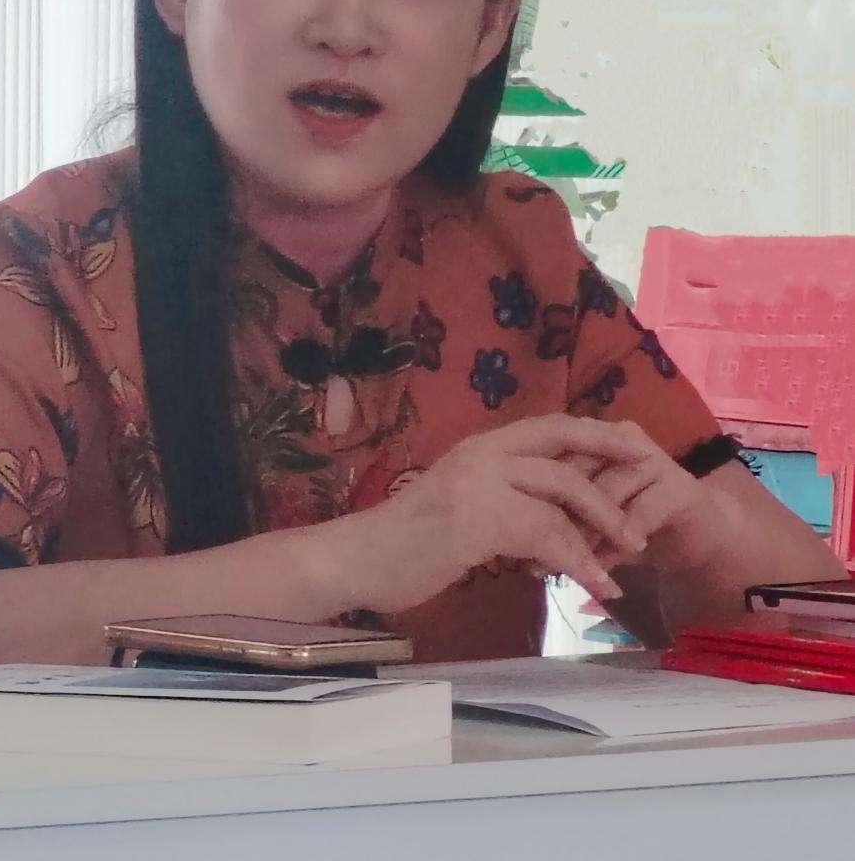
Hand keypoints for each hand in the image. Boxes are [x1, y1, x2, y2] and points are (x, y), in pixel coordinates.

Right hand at [335, 415, 652, 615]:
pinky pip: (545, 534)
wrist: (358, 559)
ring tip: (631, 554)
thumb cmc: (409, 542)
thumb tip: (553, 515)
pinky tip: (594, 583)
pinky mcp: (476, 519)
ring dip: (604, 524)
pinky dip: (578, 560)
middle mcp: (482, 452)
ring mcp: (478, 482)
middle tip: (650, 492)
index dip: (597, 433)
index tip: (636, 445)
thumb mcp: (463, 506)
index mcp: (481, 446)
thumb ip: (505, 499)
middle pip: (564, 444)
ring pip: (562, 490)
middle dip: (613, 467)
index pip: (551, 425)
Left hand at [525, 421, 726, 580]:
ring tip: (569, 568)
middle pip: (576, 472)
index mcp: (593, 436)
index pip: (552, 455)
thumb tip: (515, 546)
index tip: (510, 540)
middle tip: (537, 559)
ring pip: (606, 494)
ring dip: (585, 535)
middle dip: (554, 518)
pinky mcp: (680, 488)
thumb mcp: (587, 519)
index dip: (532, 496)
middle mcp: (620, 440)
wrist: (700, 535)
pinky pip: (638, 516)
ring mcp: (653, 460)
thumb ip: (556, 516)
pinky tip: (605, 570)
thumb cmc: (632, 525)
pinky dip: (617, 546)